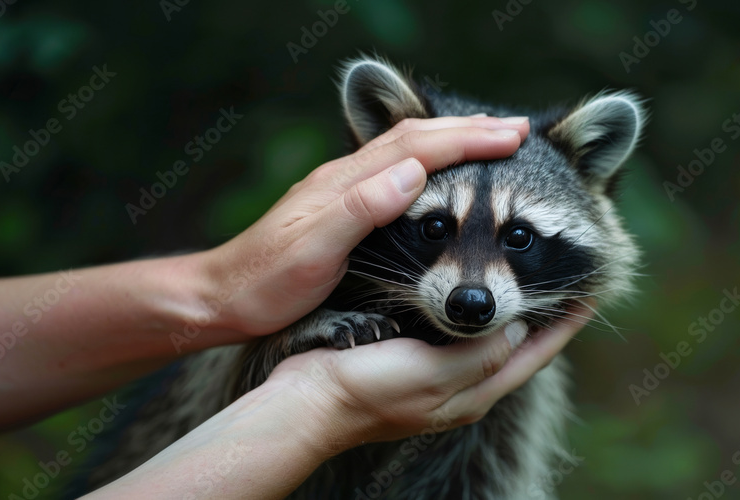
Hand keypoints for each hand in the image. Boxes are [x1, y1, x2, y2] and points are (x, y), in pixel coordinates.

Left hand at [194, 116, 530, 336]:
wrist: (221, 296)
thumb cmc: (265, 283)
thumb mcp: (312, 252)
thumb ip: (359, 210)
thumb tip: (413, 173)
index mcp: (344, 184)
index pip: (418, 148)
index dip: (468, 139)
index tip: (513, 136)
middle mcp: (345, 176)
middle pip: (416, 137)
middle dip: (469, 129)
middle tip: (518, 130)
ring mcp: (342, 188)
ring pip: (407, 148)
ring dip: (452, 138)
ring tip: (490, 138)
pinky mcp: (341, 205)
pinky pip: (395, 167)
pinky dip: (430, 158)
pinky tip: (438, 170)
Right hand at [257, 301, 594, 452]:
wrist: (310, 400)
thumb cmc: (369, 389)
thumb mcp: (435, 372)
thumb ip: (482, 352)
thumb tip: (519, 327)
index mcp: (475, 391)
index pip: (534, 354)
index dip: (563, 325)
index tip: (588, 293)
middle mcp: (463, 384)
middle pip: (517, 347)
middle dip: (541, 317)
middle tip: (560, 280)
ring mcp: (438, 373)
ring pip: (489, 338)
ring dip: (510, 312)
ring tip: (524, 278)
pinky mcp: (413, 358)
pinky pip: (457, 332)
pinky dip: (473, 310)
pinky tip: (469, 290)